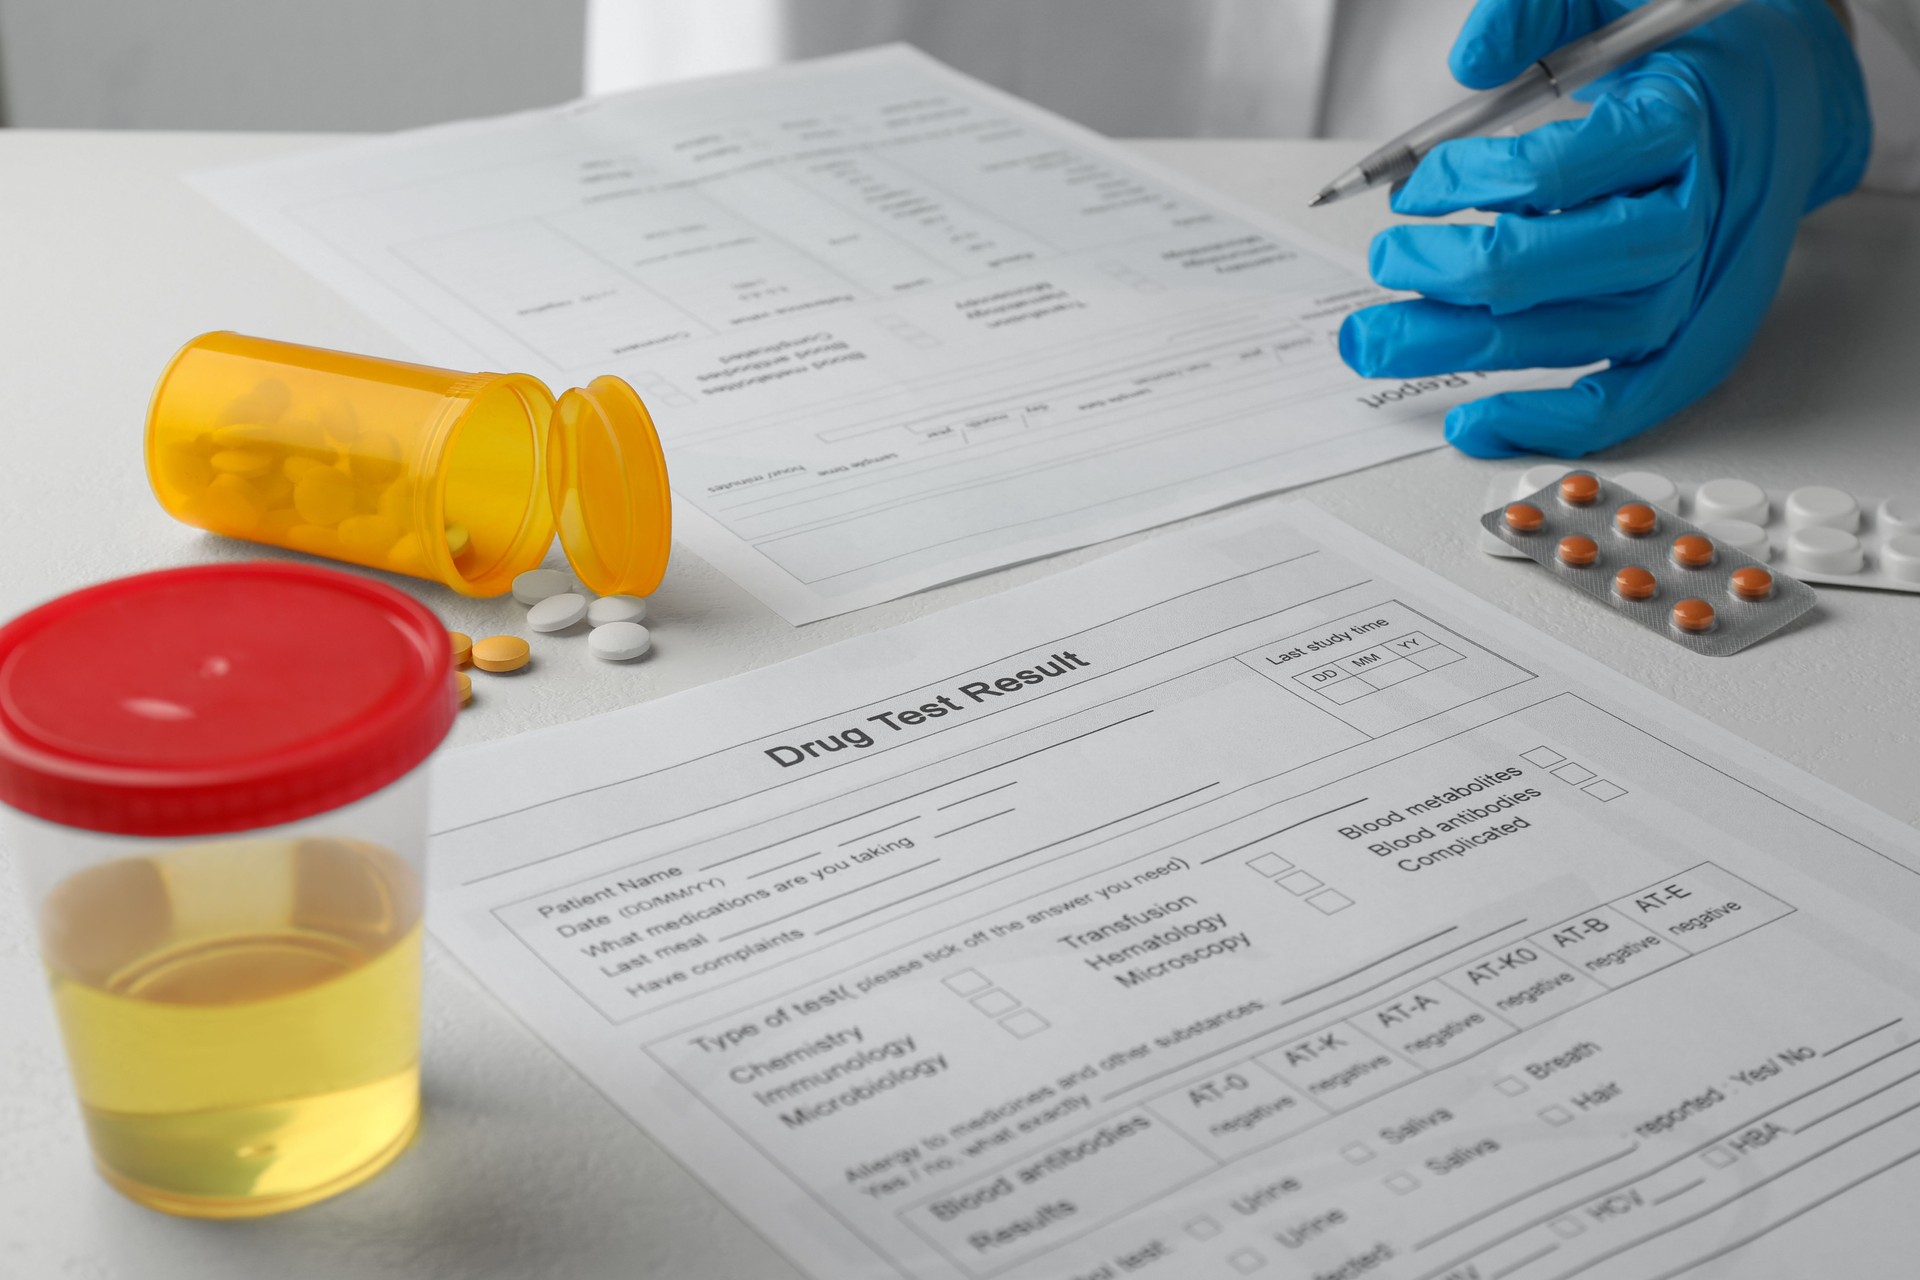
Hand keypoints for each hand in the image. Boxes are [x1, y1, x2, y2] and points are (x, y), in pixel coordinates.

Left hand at [1337, 0, 1870, 457]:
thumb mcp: (1612, 5)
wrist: (1782, 97)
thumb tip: (1471, 55)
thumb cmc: (1685, 56)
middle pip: (1572, 265)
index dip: (1470, 183)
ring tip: (1382, 341)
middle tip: (1384, 265)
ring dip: (1472, 349)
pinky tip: (1475, 421)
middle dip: (1457, 275)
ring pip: (1588, 336)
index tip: (1414, 189)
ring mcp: (1702, 283)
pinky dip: (1553, 421)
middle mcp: (1697, 212)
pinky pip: (1632, 396)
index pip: (1561, 170)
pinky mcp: (1697, 336)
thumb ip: (1536, 13)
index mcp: (1679, 124)